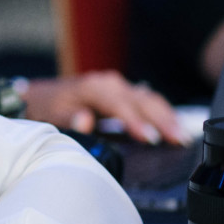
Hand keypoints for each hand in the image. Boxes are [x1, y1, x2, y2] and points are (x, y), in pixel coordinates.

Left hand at [22, 71, 185, 144]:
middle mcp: (110, 83)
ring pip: (149, 99)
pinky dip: (162, 114)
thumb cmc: (47, 107)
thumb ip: (68, 120)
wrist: (40, 95)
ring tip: (182, 137)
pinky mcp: (124, 93)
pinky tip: (174, 128)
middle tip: (179, 140)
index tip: (151, 138)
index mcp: (93, 87)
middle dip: (162, 120)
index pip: (120, 105)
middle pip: (142, 100)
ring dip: (167, 117)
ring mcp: (119, 86)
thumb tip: (86, 121)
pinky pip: (148, 102)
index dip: (136, 122)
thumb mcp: (51, 115)